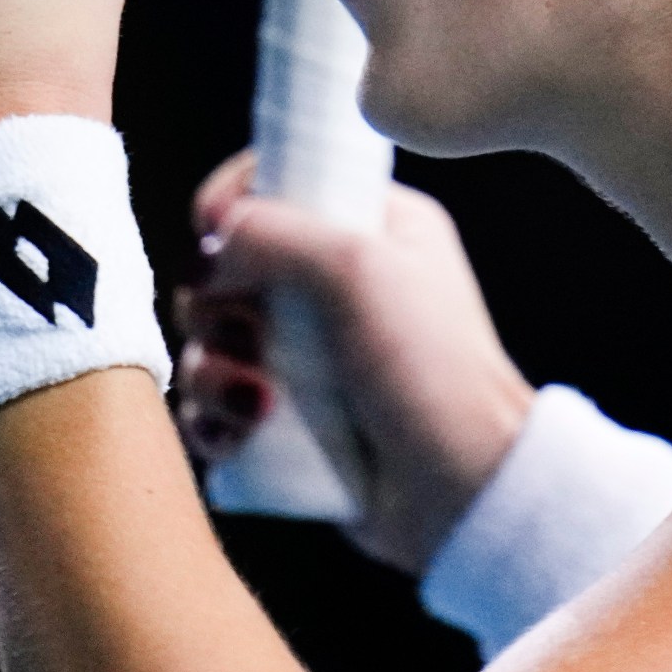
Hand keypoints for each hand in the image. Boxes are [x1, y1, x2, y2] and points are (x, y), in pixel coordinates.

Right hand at [176, 151, 535, 572]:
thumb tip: (213, 236)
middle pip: (229, 265)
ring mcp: (313, 352)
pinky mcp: (290, 417)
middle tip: (251, 337)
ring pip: (214, 339)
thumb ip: (276, 231)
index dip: (232, 199)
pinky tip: (241, 434)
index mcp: (374, 226)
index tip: (210, 229)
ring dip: (212, 371)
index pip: (280, 181)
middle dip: (217, 304)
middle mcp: (341, 283)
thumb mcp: (360, 269)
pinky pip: (216, 404)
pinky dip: (214, 418)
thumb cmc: (431, 370)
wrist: (461, 490)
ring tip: (256, 403)